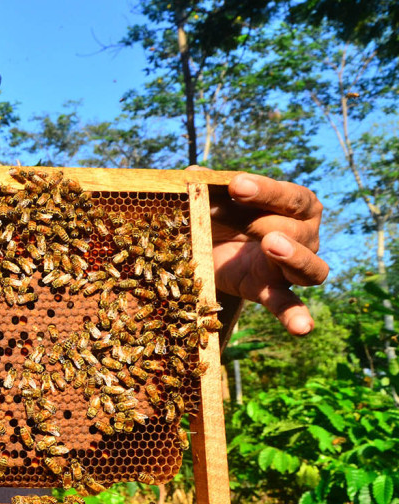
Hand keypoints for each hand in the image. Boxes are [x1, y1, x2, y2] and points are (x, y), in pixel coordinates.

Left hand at [206, 170, 328, 335]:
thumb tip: (192, 175)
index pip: (291, 197)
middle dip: (267, 223)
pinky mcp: (270, 291)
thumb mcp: (212, 198)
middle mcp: (304, 236)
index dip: (266, 190)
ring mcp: (291, 268)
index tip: (236, 184)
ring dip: (294, 257)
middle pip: (298, 230)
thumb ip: (207, 186)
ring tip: (272, 247)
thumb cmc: (222, 213)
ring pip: (311, 267)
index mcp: (297, 205)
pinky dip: (296, 316)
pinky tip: (302, 329)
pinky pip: (289, 305)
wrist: (207, 247)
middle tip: (247, 222)